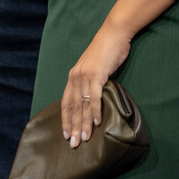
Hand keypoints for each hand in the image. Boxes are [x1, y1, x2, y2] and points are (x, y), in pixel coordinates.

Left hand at [61, 24, 131, 148]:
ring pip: (82, 105)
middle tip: (73, 144)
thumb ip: (89, 82)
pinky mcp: (97, 75)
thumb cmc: (106, 51)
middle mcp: (76, 77)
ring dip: (83, 123)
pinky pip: (94, 97)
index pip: (65, 102)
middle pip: (72, 107)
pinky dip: (95, 110)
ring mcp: (85, 76)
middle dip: (73, 127)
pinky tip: (96, 122)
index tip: (66, 134)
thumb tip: (91, 99)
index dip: (65, 119)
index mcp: (73, 76)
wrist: (113, 34)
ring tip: (84, 139)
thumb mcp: (93, 68)